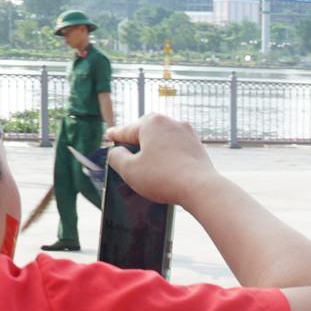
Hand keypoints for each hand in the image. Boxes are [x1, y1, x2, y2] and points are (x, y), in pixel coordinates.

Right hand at [104, 113, 220, 209]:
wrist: (201, 188)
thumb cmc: (164, 178)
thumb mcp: (129, 170)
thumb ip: (116, 157)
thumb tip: (117, 151)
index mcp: (151, 123)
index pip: (127, 130)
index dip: (115, 135)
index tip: (109, 135)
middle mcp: (171, 122)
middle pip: (146, 132)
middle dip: (136, 142)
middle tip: (126, 150)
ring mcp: (187, 133)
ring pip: (163, 140)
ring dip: (154, 150)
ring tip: (147, 164)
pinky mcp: (197, 146)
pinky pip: (176, 148)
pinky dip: (168, 156)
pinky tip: (165, 168)